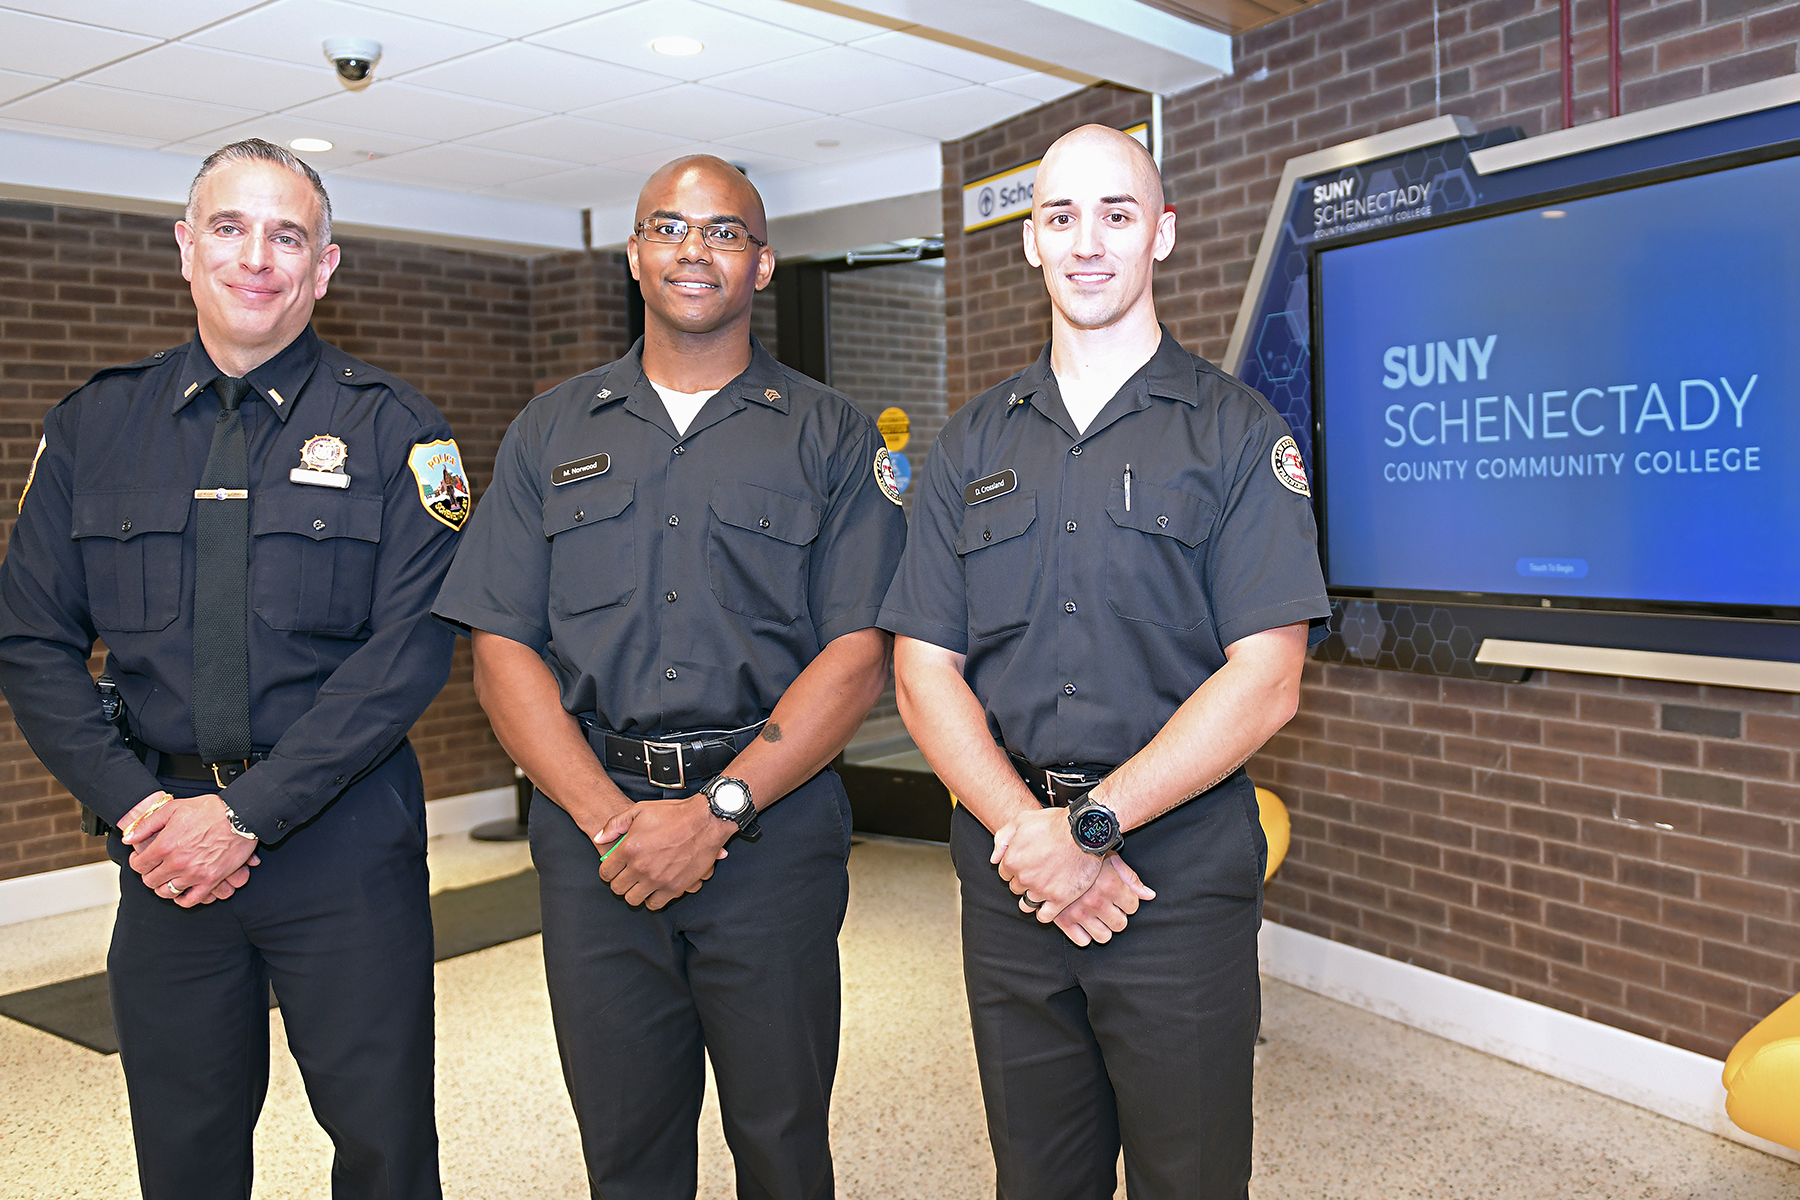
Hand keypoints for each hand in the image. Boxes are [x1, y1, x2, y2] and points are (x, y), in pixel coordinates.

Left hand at [119, 792, 258, 906]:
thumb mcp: (174, 808)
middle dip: (149, 875)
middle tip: (155, 869)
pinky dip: (183, 899)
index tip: (142, 860)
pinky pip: (190, 900)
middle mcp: (177, 863)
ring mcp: (194, 874)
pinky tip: (182, 892)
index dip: (137, 863)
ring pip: (167, 892)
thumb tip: (128, 838)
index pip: (139, 865)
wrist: (241, 816)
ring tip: (168, 879)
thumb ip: (147, 824)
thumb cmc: (210, 809)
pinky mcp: (211, 880)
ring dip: (164, 886)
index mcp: (165, 845)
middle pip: (150, 881)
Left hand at [594, 796, 730, 909]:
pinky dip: (652, 899)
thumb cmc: (673, 813)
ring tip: (640, 883)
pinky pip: (654, 904)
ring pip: (633, 899)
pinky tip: (655, 888)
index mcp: (629, 848)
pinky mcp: (674, 887)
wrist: (705, 820)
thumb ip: (615, 824)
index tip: (614, 869)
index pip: (605, 872)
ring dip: (634, 892)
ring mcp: (657, 880)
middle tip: (627, 875)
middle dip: (619, 882)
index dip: (607, 871)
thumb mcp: (640, 810)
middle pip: (617, 888)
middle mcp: (640, 867)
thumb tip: (599, 839)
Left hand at [991, 805, 1101, 922]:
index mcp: (1012, 861)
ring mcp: (1042, 890)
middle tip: (1038, 872)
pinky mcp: (1060, 899)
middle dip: (1024, 881)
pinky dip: (1044, 913)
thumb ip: (1003, 839)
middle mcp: (1024, 878)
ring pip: (1027, 904)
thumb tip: (994, 859)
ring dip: (1033, 897)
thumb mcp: (1022, 820)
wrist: (1083, 831)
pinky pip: (1045, 916)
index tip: (1026, 864)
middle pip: (1016, 888)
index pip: (1004, 874)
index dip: (1015, 868)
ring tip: (1043, 888)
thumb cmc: (1054, 823)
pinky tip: (1049, 904)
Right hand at [1052, 855, 1155, 945]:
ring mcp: (1078, 912)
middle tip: (1109, 906)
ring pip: (1104, 936)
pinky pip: (1082, 940)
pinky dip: (1084, 934)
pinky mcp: (1062, 920)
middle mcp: (1096, 901)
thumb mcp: (1111, 859)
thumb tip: (1149, 895)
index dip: (1128, 901)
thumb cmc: (1084, 853)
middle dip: (1118, 916)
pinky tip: (1083, 921)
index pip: (1133, 906)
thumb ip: (1131, 879)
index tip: (1120, 896)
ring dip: (1103, 927)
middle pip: (1120, 924)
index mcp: (1110, 884)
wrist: (1053, 850)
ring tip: (1097, 914)